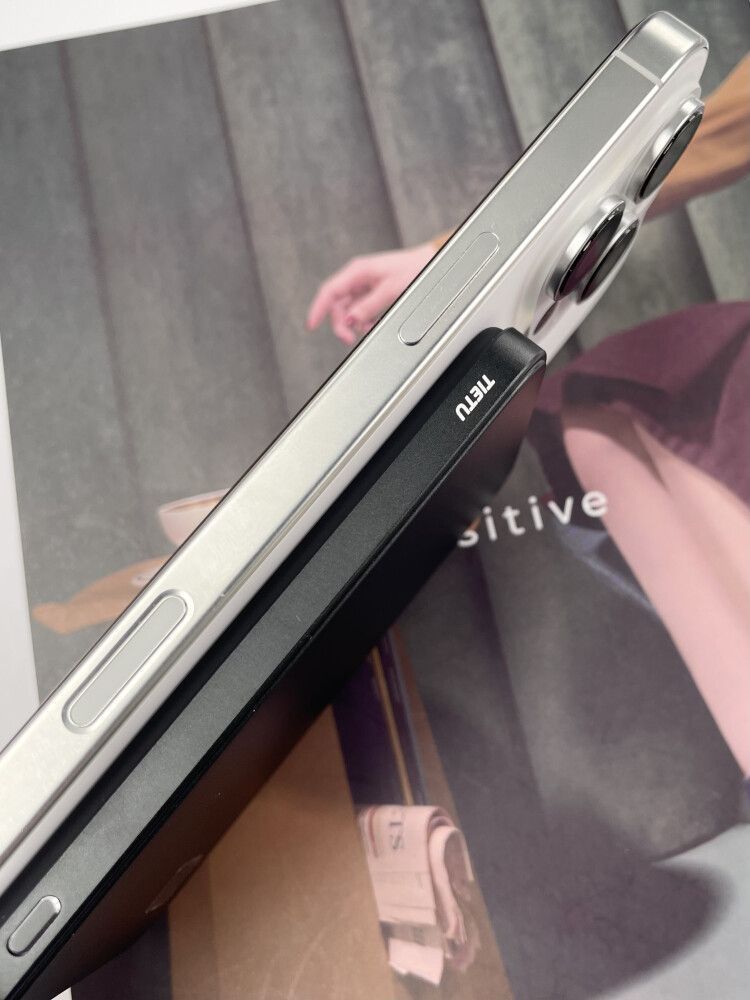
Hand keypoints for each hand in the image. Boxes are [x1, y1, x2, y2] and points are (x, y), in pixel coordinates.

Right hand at [306, 242, 434, 343]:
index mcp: (358, 271)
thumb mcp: (391, 290)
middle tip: (350, 339)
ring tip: (368, 328)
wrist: (432, 262)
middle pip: (337, 304)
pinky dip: (365, 319)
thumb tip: (351, 320)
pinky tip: (373, 323)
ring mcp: (365, 285)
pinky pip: (361, 309)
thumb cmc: (415, 269)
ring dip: (355, 323)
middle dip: (341, 323)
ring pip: (349, 309)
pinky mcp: (373, 292)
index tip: (311, 325)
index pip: (329, 292)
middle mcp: (358, 277)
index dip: (318, 309)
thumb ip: (369, 306)